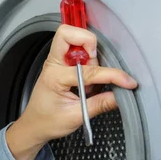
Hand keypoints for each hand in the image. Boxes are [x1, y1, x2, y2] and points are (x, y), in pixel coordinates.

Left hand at [6, 25, 136, 159]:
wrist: (34, 125)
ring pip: (72, 38)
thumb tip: (120, 95)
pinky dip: (87, 56)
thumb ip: (99, 104)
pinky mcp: (61, 64)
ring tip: (90, 79)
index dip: (111, 74)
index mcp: (54, 77)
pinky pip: (74, 48)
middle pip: (68, 33)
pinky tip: (88, 77)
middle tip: (96, 64)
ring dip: (88, 51)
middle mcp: (53, 64)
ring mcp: (56, 62)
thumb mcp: (76, 117)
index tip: (126, 81)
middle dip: (88, 42)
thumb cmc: (48, 121)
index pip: (88, 70)